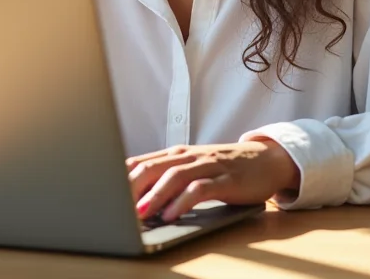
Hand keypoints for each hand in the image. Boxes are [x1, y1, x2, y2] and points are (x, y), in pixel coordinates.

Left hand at [127, 141, 298, 221]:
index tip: (103, 192)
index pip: (141, 161)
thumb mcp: (193, 168)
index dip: (120, 177)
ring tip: (139, 213)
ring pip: (174, 176)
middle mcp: (189, 157)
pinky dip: (183, 202)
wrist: (266, 159)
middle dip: (131, 186)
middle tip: (113, 205)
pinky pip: (200, 189)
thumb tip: (134, 197)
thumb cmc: (224, 168)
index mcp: (176, 154)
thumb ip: (167, 177)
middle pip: (153, 167)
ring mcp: (208, 166)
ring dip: (155, 195)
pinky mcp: (226, 180)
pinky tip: (171, 215)